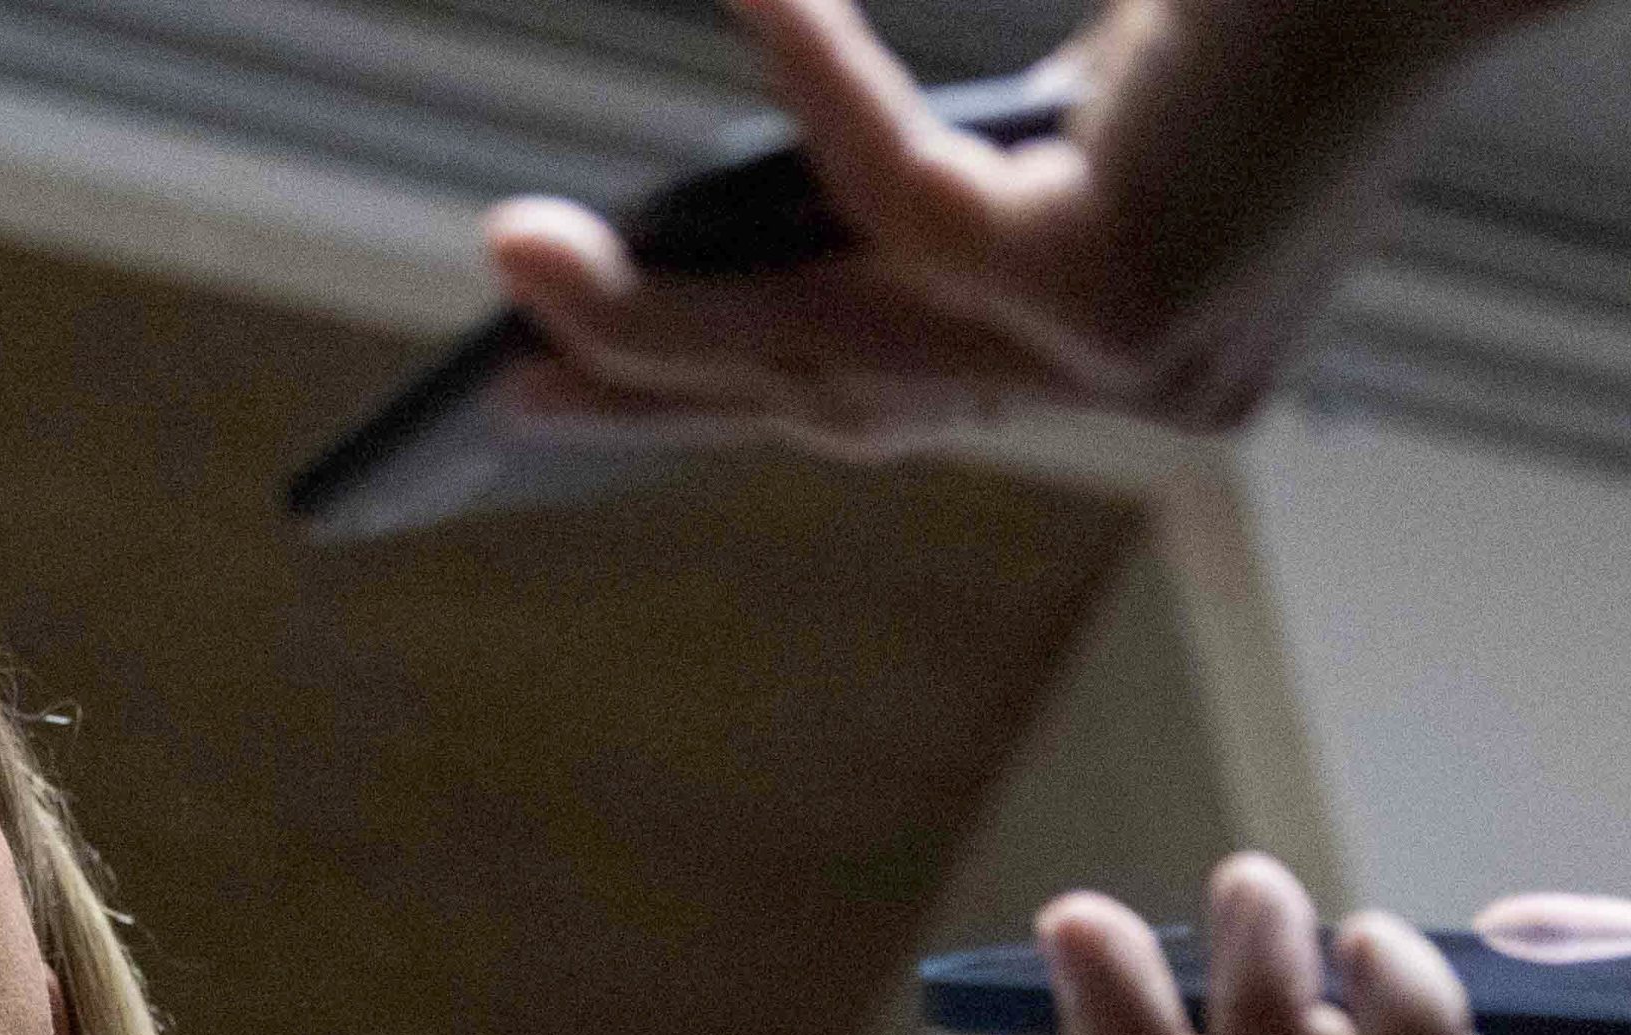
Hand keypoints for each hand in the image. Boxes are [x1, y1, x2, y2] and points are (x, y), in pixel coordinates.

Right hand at [477, 0, 1560, 457]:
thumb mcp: (1094, 90)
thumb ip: (959, 175)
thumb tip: (771, 203)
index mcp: (1133, 340)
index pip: (893, 383)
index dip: (722, 388)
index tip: (573, 385)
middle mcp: (1131, 383)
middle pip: (836, 398)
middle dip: (650, 386)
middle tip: (497, 383)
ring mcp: (1118, 364)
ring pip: (834, 347)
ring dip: (659, 312)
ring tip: (523, 261)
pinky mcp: (1106, 291)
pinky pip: (895, 208)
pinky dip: (811, 99)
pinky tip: (753, 3)